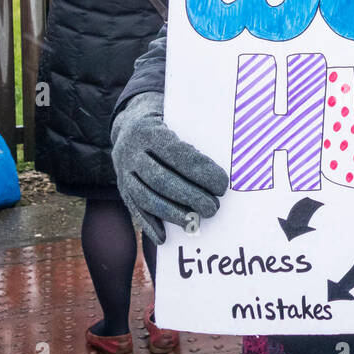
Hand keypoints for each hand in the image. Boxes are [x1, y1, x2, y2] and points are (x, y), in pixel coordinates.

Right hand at [110, 91, 228, 243]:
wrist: (129, 122)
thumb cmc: (168, 120)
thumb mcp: (179, 115)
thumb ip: (198, 129)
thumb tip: (232, 148)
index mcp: (148, 129)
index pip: (176, 154)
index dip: (200, 171)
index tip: (222, 185)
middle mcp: (131, 151)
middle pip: (160, 179)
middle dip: (189, 196)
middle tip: (213, 208)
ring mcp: (123, 170)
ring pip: (145, 197)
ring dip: (172, 213)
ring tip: (195, 222)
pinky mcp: (121, 186)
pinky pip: (133, 208)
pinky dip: (149, 224)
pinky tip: (164, 238)